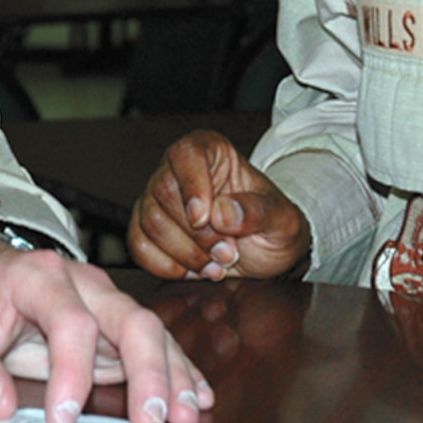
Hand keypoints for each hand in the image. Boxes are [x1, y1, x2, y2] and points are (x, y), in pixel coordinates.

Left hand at [0, 238, 212, 422]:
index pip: (69, 320)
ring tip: (185, 414)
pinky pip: (154, 342)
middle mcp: (82, 282)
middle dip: (147, 370)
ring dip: (172, 373)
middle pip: (129, 317)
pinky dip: (178, 368)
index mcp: (38, 276)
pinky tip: (196, 397)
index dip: (72, 370)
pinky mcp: (114, 323)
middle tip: (152, 421)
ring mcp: (104, 300)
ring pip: (150, 329)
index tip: (62, 419)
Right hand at [128, 130, 309, 280]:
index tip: (205, 218)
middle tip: (226, 252)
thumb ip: (258, 211)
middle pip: (163, 193)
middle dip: (196, 234)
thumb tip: (223, 213)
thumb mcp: (283, 220)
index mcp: (211, 151)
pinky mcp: (147, 229)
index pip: (186, 154)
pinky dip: (165, 266)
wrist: (266, 253)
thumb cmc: (273, 226)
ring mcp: (158, 200)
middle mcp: (179, 170)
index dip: (192, 186)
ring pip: (149, 221)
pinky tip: (192, 271)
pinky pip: (139, 245)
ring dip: (184, 254)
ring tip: (215, 264)